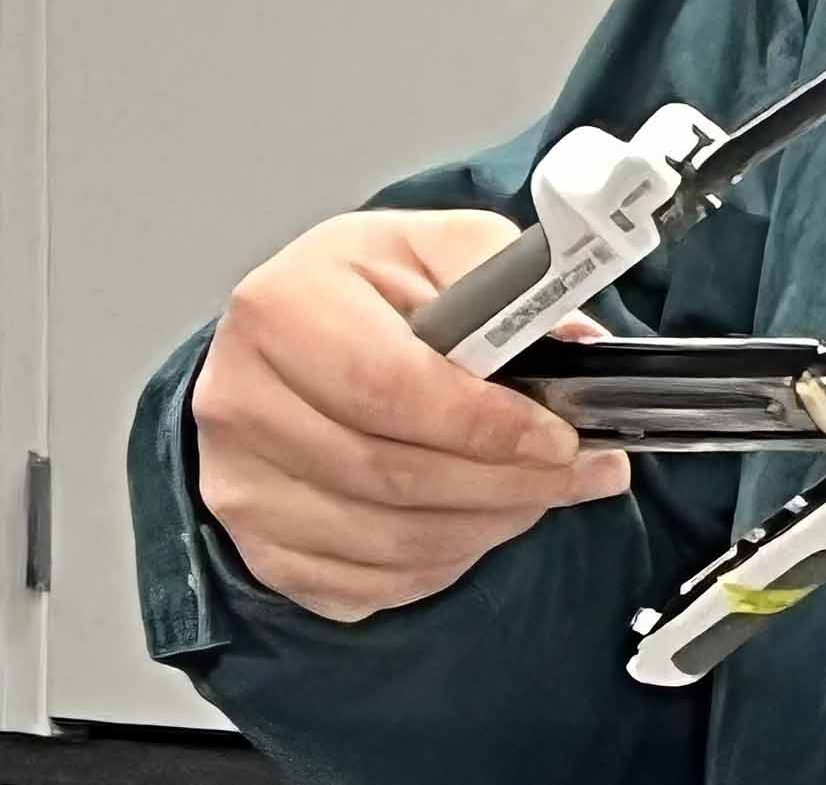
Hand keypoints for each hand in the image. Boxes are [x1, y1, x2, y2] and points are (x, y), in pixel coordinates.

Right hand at [190, 209, 631, 622]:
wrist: (300, 336)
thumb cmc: (375, 291)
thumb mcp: (444, 246)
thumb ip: (510, 283)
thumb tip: (577, 347)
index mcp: (281, 308)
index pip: (388, 387)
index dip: (485, 424)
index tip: (559, 437)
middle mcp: (239, 400)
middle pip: (389, 474)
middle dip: (507, 484)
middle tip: (582, 474)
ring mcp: (237, 484)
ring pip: (384, 541)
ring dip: (485, 527)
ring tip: (543, 493)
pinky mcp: (255, 546)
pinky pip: (362, 585)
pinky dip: (438, 566)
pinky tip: (480, 523)